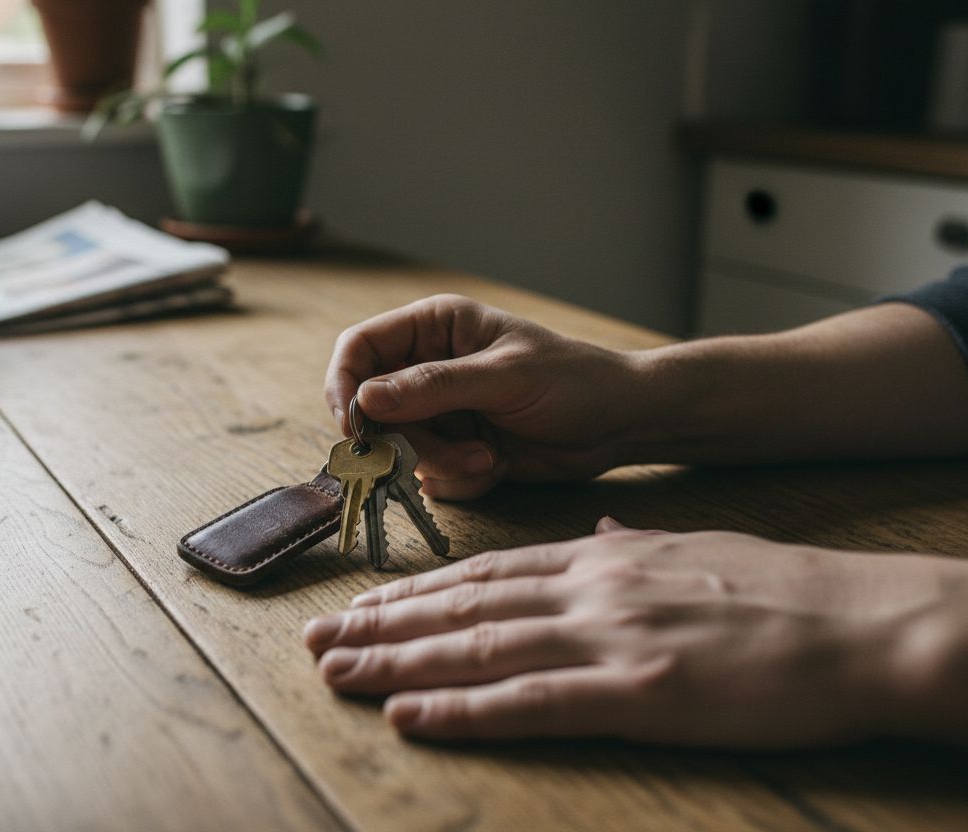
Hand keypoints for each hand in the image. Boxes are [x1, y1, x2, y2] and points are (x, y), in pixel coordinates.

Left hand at [303, 519, 954, 744]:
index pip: (487, 570)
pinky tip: (411, 715)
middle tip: (317, 637)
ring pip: (478, 646)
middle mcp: (590, 588)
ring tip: (335, 671)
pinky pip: (531, 703)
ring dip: (397, 660)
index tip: (365, 601)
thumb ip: (636, 542)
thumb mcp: (699, 546)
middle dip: (382, 621)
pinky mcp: (637, 693)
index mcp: (604, 555)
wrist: (860, 623)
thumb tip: (603, 530)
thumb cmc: (785, 590)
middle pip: (464, 604)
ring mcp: (609, 638)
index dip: (416, 589)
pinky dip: (463, 709)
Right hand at [323, 294, 649, 499]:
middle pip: (376, 410)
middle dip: (413, 441)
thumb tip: (367, 398)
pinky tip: (495, 465)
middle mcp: (430, 367)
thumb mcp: (505, 378)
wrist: (622, 423)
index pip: (360, 348)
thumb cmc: (575, 381)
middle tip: (460, 452)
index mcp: (436, 327)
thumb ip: (435, 386)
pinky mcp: (458, 449)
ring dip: (443, 464)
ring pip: (402, 450)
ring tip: (488, 458)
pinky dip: (460, 480)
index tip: (355, 428)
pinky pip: (430, 476)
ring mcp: (443, 411)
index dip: (345, 386)